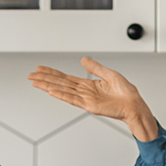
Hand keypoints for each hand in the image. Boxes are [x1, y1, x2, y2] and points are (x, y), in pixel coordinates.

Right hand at [28, 57, 158, 141]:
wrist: (135, 105)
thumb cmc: (126, 93)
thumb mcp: (109, 74)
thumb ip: (95, 67)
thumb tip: (83, 60)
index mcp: (87, 85)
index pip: (65, 78)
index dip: (52, 73)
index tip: (40, 70)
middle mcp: (84, 92)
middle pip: (60, 83)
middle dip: (44, 79)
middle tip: (30, 76)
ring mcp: (85, 99)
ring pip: (62, 91)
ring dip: (48, 86)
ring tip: (36, 83)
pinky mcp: (90, 106)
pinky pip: (73, 99)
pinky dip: (62, 95)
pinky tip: (52, 91)